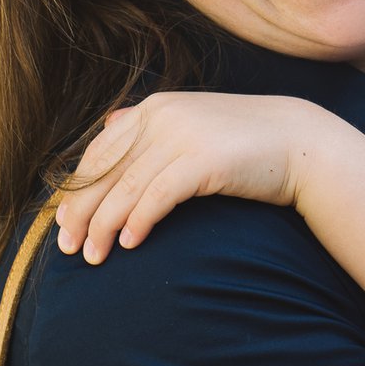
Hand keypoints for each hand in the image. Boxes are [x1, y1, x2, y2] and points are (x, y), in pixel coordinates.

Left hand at [55, 92, 332, 261]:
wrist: (302, 143)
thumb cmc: (245, 143)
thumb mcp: (193, 124)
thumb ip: (151, 125)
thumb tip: (109, 123)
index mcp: (154, 107)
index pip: (99, 153)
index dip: (76, 191)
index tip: (62, 223)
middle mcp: (162, 115)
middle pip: (105, 171)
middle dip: (81, 213)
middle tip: (68, 249)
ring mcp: (183, 135)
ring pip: (126, 188)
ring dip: (104, 226)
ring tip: (93, 258)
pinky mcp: (203, 159)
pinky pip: (158, 195)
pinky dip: (138, 220)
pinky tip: (129, 243)